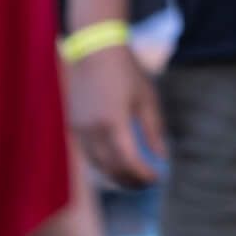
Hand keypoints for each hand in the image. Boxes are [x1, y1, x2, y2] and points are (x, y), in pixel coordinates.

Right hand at [67, 43, 166, 186]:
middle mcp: (93, 129)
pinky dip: (102, 163)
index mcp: (114, 122)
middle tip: (145, 184)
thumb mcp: (147, 99)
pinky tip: (116, 162)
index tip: (156, 178)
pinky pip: (88, 153)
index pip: (128, 161)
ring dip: (115, 175)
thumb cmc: (126, 72)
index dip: (143, 174)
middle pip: (110, 168)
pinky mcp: (73, 125)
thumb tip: (161, 157)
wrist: (95, 51)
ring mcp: (80, 128)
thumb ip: (153, 130)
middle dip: (129, 180)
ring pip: (96, 164)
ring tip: (132, 177)